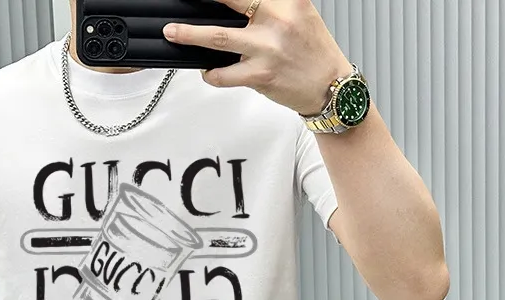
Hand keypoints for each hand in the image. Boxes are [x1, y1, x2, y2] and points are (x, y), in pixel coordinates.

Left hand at [163, 0, 352, 115]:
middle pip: (229, 2)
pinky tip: (207, 70)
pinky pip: (224, 75)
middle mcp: (277, 21)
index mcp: (288, 1)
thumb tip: (241, 5)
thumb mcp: (299, 13)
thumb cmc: (314, 51)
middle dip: (201, 1)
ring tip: (174, 32)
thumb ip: (272, 4)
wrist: (330, 86)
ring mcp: (267, 49)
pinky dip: (210, 73)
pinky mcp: (260, 76)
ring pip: (218, 38)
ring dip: (191, 35)